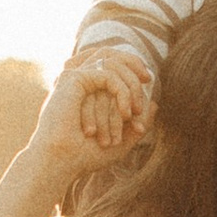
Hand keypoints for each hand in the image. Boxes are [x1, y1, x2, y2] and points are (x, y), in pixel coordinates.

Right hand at [0, 55, 145, 216]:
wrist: (62, 162)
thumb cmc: (85, 156)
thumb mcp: (121, 139)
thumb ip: (136, 122)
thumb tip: (154, 104)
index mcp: (83, 89)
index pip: (109, 62)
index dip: (130, 64)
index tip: (146, 81)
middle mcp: (76, 79)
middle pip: (110, 53)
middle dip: (133, 64)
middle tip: (147, 80)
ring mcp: (73, 77)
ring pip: (112, 63)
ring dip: (130, 86)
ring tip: (134, 112)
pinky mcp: (73, 79)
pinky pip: (108, 75)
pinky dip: (123, 92)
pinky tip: (125, 113)